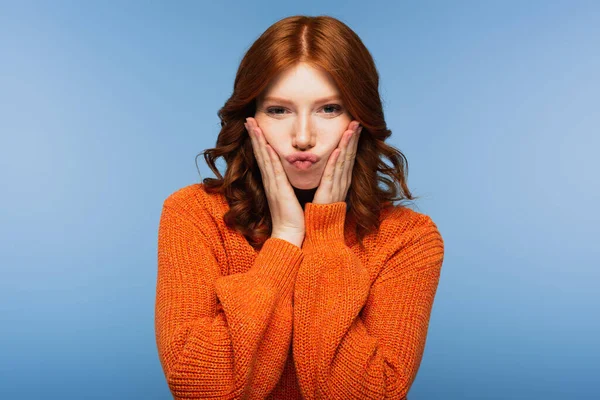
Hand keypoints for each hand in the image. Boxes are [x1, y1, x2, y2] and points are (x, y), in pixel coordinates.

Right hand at [245, 117, 305, 237]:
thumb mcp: (288, 195)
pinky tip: (266, 145)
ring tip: (252, 124)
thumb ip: (286, 184)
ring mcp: (272, 184)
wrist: (290, 234)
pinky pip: (273, 170)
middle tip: (248, 118)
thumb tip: (288, 176)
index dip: (259, 140)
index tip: (254, 125)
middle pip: (260, 153)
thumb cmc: (292, 217)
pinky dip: (269, 156)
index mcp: (273, 180)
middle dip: (254, 135)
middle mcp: (270, 180)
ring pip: (264, 157)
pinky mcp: (278, 190)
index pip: (264, 156)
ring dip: (258, 140)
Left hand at [312, 120, 361, 204]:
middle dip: (353, 138)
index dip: (352, 141)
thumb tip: (329, 161)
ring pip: (344, 161)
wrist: (320, 229)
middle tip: (357, 121)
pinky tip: (338, 149)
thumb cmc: (321, 209)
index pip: (349, 156)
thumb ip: (330, 175)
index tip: (354, 125)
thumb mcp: (328, 188)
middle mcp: (343, 181)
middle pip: (350, 156)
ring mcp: (337, 187)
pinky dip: (335, 161)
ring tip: (351, 129)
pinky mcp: (328, 193)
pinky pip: (332, 174)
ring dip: (347, 144)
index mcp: (342, 180)